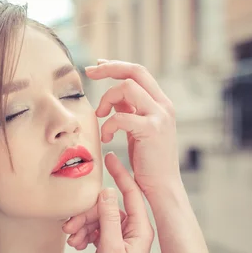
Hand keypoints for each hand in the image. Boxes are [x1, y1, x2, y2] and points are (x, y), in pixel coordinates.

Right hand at [63, 153, 153, 252]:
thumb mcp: (109, 247)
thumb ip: (108, 217)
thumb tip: (107, 190)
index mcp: (141, 229)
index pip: (131, 193)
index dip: (120, 174)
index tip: (109, 158)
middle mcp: (135, 231)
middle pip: (109, 207)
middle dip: (88, 214)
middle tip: (69, 224)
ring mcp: (124, 238)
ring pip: (101, 219)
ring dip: (83, 225)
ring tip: (71, 238)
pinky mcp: (113, 245)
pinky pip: (98, 230)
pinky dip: (86, 233)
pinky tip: (76, 243)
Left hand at [85, 60, 180, 194]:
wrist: (163, 186)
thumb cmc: (148, 162)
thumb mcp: (139, 130)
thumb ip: (131, 111)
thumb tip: (114, 99)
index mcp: (161, 103)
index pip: (138, 72)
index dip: (116, 66)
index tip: (97, 66)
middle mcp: (163, 105)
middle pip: (135, 71)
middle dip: (109, 68)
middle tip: (88, 72)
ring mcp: (160, 116)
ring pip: (127, 88)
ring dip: (106, 100)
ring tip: (100, 116)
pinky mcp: (151, 130)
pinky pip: (121, 116)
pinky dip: (108, 125)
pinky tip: (106, 138)